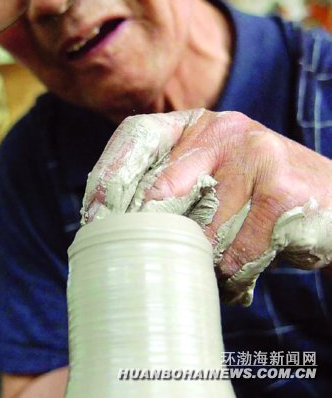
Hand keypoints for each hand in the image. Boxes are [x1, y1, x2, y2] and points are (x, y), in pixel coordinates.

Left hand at [81, 110, 331, 305]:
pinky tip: (238, 275)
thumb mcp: (216, 172)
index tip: (92, 215)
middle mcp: (224, 130)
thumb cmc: (260, 192)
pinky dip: (233, 273)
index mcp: (199, 123)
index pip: (138, 134)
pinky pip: (237, 251)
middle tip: (140, 257)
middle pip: (160, 186)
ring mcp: (255, 156)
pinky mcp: (281, 190)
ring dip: (201, 260)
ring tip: (211, 266)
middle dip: (147, 229)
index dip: (109, 172)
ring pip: (200, 229)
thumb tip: (109, 218)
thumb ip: (175, 183)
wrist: (331, 198)